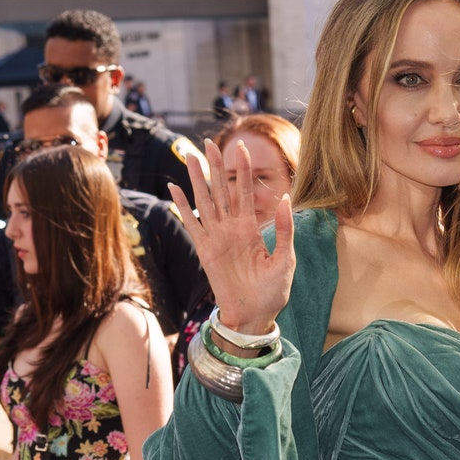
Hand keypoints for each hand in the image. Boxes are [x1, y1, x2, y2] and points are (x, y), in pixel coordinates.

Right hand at [168, 139, 294, 337]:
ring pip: (204, 201)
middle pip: (221, 190)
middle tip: (209, 142)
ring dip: (196, 179)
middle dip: (216, 166)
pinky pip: (191, 223)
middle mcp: (232, 229)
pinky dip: (182, 205)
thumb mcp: (285, 260)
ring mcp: (217, 238)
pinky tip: (173, 187)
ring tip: (189, 156)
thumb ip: (285, 230)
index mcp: (251, 229)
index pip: (245, 192)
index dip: (242, 170)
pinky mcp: (204, 250)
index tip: (240, 147)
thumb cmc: (273, 292)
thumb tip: (285, 198)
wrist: (254, 316)